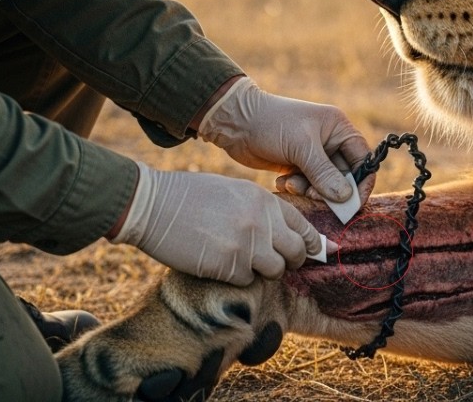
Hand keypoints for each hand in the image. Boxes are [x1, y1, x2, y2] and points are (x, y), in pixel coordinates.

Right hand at [110, 161, 328, 285]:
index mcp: (264, 200)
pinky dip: (237, 278)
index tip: (319, 252)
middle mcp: (261, 221)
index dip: (313, 242)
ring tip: (243, 262)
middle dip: (290, 261)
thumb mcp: (235, 192)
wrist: (153, 204)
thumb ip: (261, 211)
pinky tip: (220, 264)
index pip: (303, 226)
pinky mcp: (228, 264)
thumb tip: (283, 233)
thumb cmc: (190, 196)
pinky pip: (247, 280)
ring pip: (275, 270)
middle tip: (277, 263)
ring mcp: (246, 243)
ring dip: (263, 271)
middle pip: (296, 252)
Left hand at [197, 77, 370, 202]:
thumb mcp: (301, 147)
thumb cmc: (272, 124)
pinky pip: (307, 186)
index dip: (362, 183)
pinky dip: (296, 187)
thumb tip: (346, 198)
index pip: (363, 160)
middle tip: (312, 195)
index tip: (354, 204)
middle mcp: (330, 142)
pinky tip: (281, 181)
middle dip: (329, 190)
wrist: (236, 122)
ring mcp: (313, 155)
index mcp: (339, 129)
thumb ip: (324, 173)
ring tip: (292, 184)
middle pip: (344, 177)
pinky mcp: (297, 166)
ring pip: (324, 185)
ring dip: (309, 190)